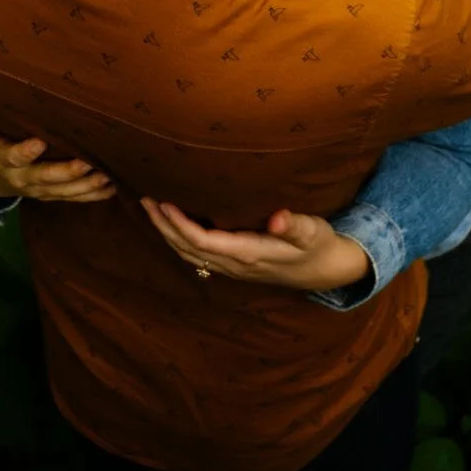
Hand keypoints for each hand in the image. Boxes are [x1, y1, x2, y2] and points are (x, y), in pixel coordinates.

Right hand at [0, 100, 114, 202]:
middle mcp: (20, 177)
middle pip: (43, 178)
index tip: (39, 142)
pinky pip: (72, 198)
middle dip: (65, 173)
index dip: (24, 152)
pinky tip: (112, 188)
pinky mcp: (50, 194)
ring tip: (106, 177)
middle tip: (87, 163)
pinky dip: (92, 195)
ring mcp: (37, 189)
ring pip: (62, 191)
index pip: (11, 157)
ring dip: (84, 186)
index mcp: (0, 158)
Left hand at [139, 198, 371, 292]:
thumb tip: (277, 220)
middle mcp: (236, 264)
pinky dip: (180, 240)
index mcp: (249, 254)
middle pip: (189, 249)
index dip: (180, 224)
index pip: (204, 241)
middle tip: (144, 199)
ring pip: (190, 255)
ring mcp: (233, 268)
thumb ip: (295, 225)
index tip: (163, 203)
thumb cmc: (318, 244)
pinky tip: (171, 225)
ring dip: (168, 233)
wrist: (325, 270)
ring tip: (150, 209)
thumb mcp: (313, 232)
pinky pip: (198, 256)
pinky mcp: (235, 265)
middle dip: (164, 226)